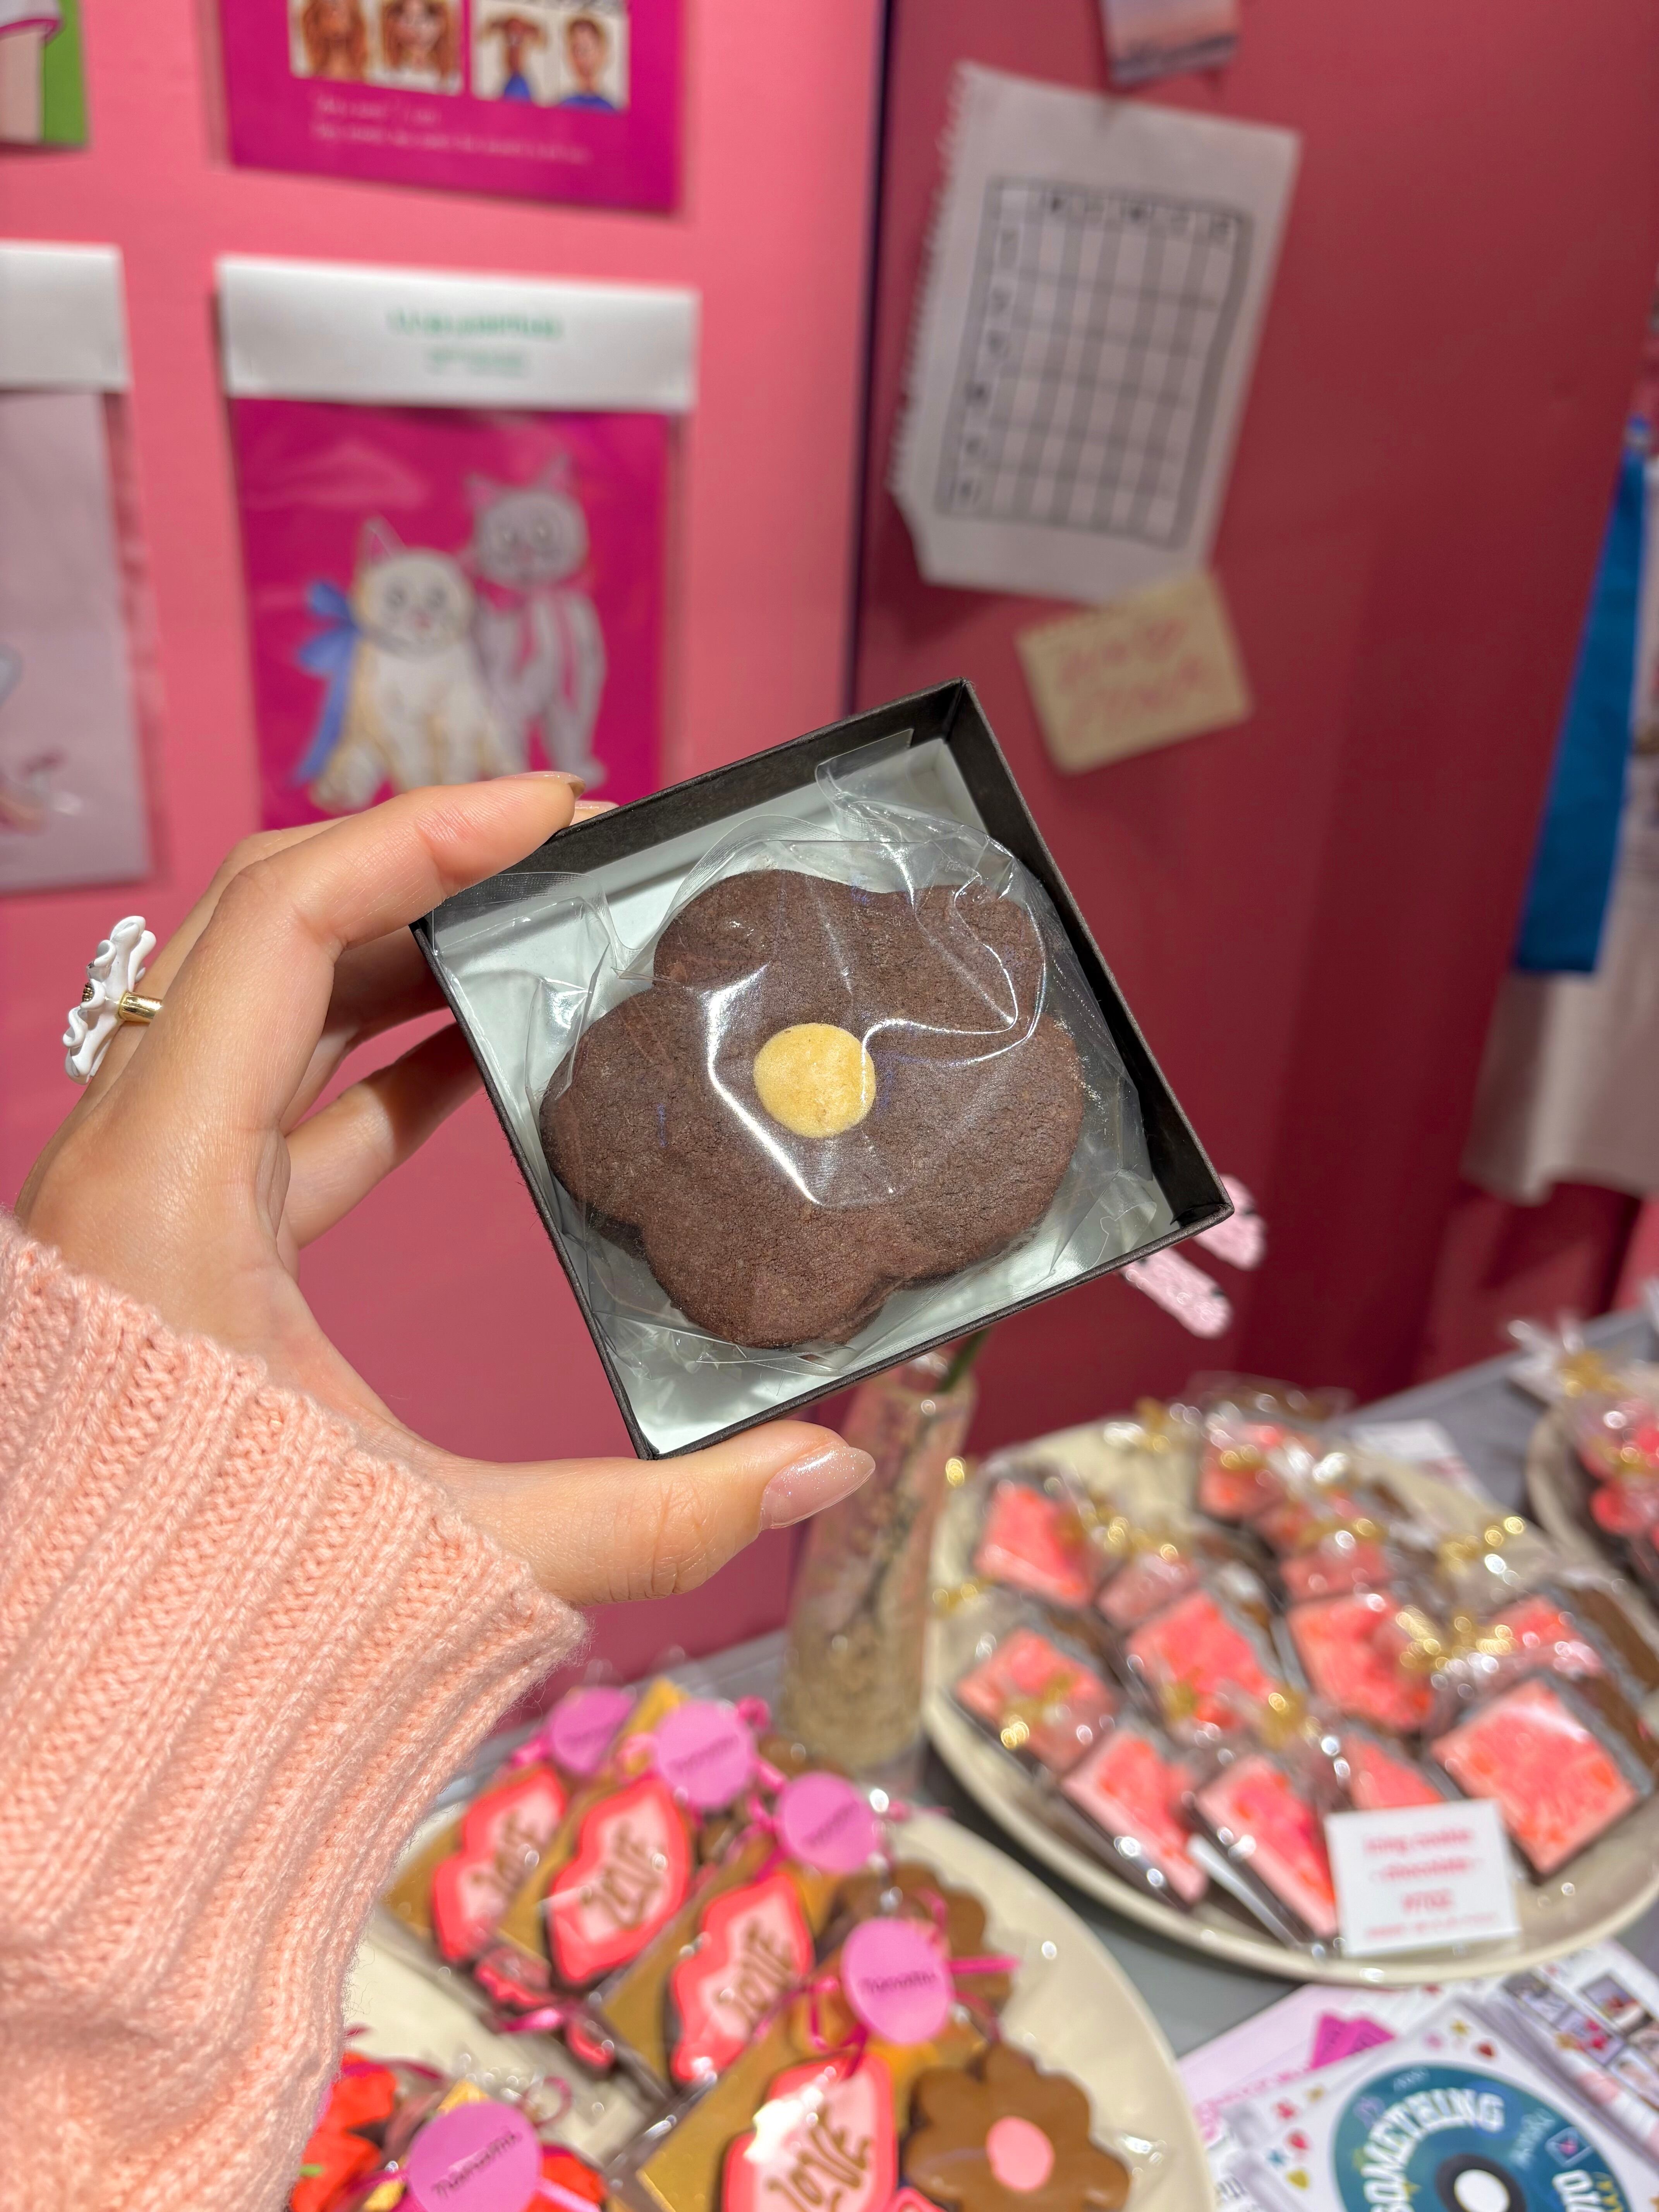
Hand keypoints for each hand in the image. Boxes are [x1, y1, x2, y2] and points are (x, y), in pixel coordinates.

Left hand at [16, 778, 872, 1602]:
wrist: (77, 1736)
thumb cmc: (219, 1627)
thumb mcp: (454, 1550)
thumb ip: (655, 1515)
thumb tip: (825, 1470)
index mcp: (163, 1189)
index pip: (283, 919)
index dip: (422, 833)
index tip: (556, 805)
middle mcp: (132, 1164)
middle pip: (269, 926)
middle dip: (428, 866)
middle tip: (572, 851)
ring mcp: (148, 1197)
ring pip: (272, 1006)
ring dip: (410, 951)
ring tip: (544, 932)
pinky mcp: (181, 1240)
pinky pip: (283, 1099)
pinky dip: (384, 1054)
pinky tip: (483, 1055)